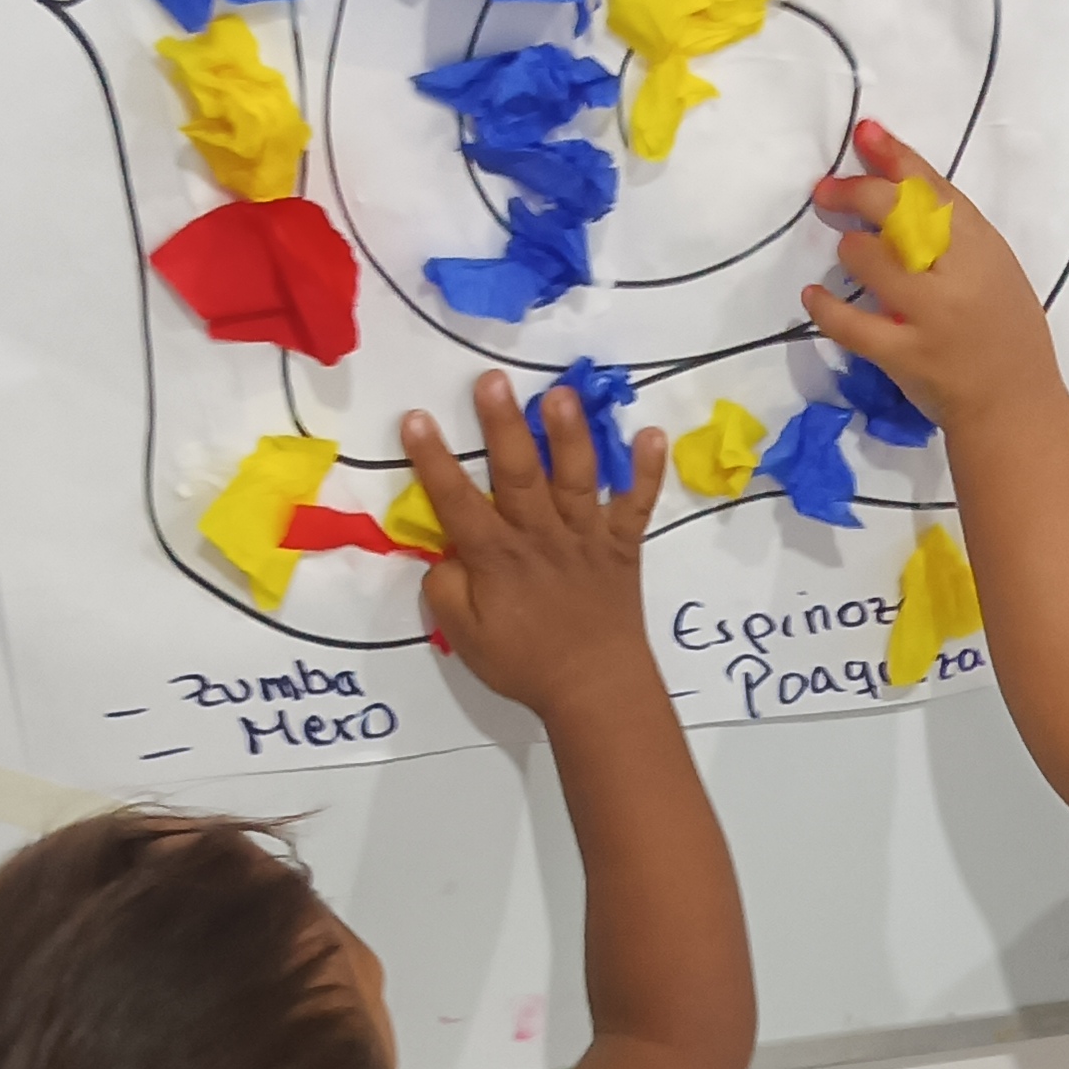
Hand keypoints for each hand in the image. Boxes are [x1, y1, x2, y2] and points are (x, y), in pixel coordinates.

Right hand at [403, 375, 668, 721]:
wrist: (596, 688)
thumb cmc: (526, 663)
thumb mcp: (466, 637)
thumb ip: (447, 590)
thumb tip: (442, 553)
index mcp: (498, 558)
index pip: (457, 501)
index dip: (433, 461)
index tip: (416, 419)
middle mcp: (541, 536)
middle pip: (518, 473)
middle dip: (503, 425)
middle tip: (492, 380)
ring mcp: (586, 536)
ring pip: (576, 477)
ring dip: (570, 433)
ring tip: (562, 394)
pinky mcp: (622, 544)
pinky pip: (637, 504)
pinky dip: (647, 470)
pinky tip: (652, 433)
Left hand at [801, 121, 1064, 434]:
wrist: (1015, 404)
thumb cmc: (1006, 332)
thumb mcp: (993, 269)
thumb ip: (953, 233)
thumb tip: (897, 186)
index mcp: (984, 247)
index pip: (934, 189)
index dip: (895, 156)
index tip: (864, 133)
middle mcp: (958, 274)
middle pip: (898, 212)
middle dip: (855, 193)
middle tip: (827, 192)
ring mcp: (931, 316)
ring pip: (872, 259)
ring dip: (849, 248)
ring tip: (847, 252)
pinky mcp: (906, 356)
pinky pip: (851, 323)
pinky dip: (825, 307)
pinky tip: (813, 296)